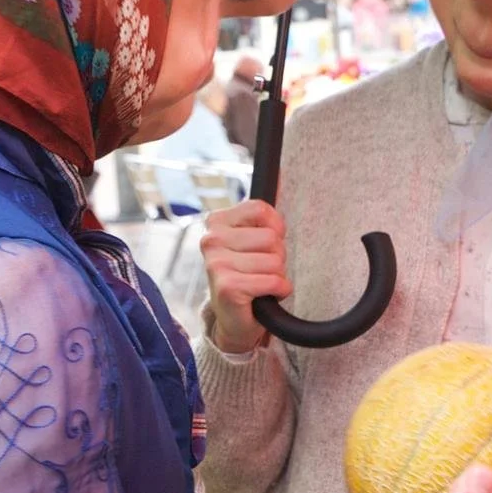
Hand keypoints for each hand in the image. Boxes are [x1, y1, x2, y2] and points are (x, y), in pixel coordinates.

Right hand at [201, 199, 292, 354]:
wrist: (234, 320)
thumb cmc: (247, 276)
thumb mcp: (254, 238)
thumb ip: (264, 211)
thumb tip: (280, 172)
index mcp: (217, 222)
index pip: (261, 209)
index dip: (275, 229)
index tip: (265, 246)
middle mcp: (211, 240)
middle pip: (272, 238)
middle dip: (277, 257)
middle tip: (260, 270)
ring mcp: (216, 263)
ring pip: (275, 261)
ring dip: (276, 276)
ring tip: (259, 284)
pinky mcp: (227, 286)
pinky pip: (273, 281)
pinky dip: (278, 291)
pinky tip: (263, 297)